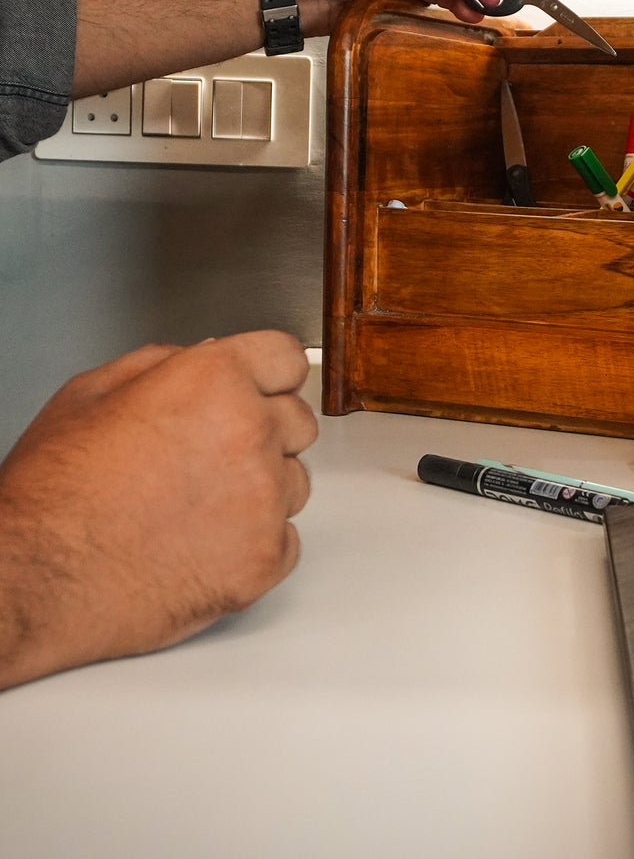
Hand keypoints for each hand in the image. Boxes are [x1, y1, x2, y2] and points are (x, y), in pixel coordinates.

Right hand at [0, 331, 315, 688]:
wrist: (33, 581)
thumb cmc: (51, 495)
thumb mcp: (89, 395)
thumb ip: (163, 363)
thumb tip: (210, 353)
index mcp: (214, 381)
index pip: (286, 358)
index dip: (267, 375)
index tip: (260, 390)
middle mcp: (249, 433)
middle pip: (298, 420)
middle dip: (263, 432)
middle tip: (208, 457)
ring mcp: (263, 499)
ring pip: (296, 480)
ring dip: (261, 489)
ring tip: (194, 505)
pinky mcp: (264, 558)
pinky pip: (288, 539)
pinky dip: (255, 544)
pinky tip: (203, 544)